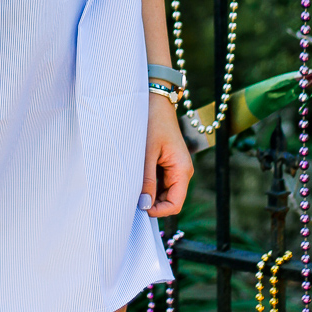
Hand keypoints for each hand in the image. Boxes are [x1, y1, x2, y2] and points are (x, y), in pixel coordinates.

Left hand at [140, 93, 193, 217]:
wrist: (155, 100)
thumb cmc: (152, 122)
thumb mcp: (147, 152)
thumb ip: (147, 179)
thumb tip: (145, 206)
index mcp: (182, 170)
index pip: (175, 204)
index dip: (158, 211)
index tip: (138, 207)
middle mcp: (181, 171)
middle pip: (168, 200)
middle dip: (150, 202)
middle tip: (129, 196)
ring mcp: (174, 167)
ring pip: (161, 191)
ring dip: (147, 191)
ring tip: (130, 182)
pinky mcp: (166, 162)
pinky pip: (158, 180)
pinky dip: (146, 181)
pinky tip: (134, 174)